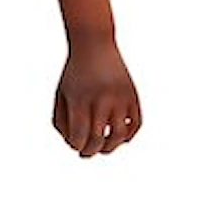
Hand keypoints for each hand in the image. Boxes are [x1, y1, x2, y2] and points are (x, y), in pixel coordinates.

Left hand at [53, 38, 141, 155]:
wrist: (94, 45)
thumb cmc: (74, 75)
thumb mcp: (61, 97)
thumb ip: (62, 123)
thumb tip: (74, 144)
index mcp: (80, 101)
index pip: (79, 137)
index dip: (77, 146)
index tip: (75, 144)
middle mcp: (101, 100)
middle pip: (98, 139)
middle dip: (90, 151)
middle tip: (86, 152)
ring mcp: (120, 97)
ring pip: (119, 135)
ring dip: (111, 147)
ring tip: (104, 146)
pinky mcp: (133, 95)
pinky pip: (136, 123)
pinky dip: (129, 135)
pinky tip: (120, 136)